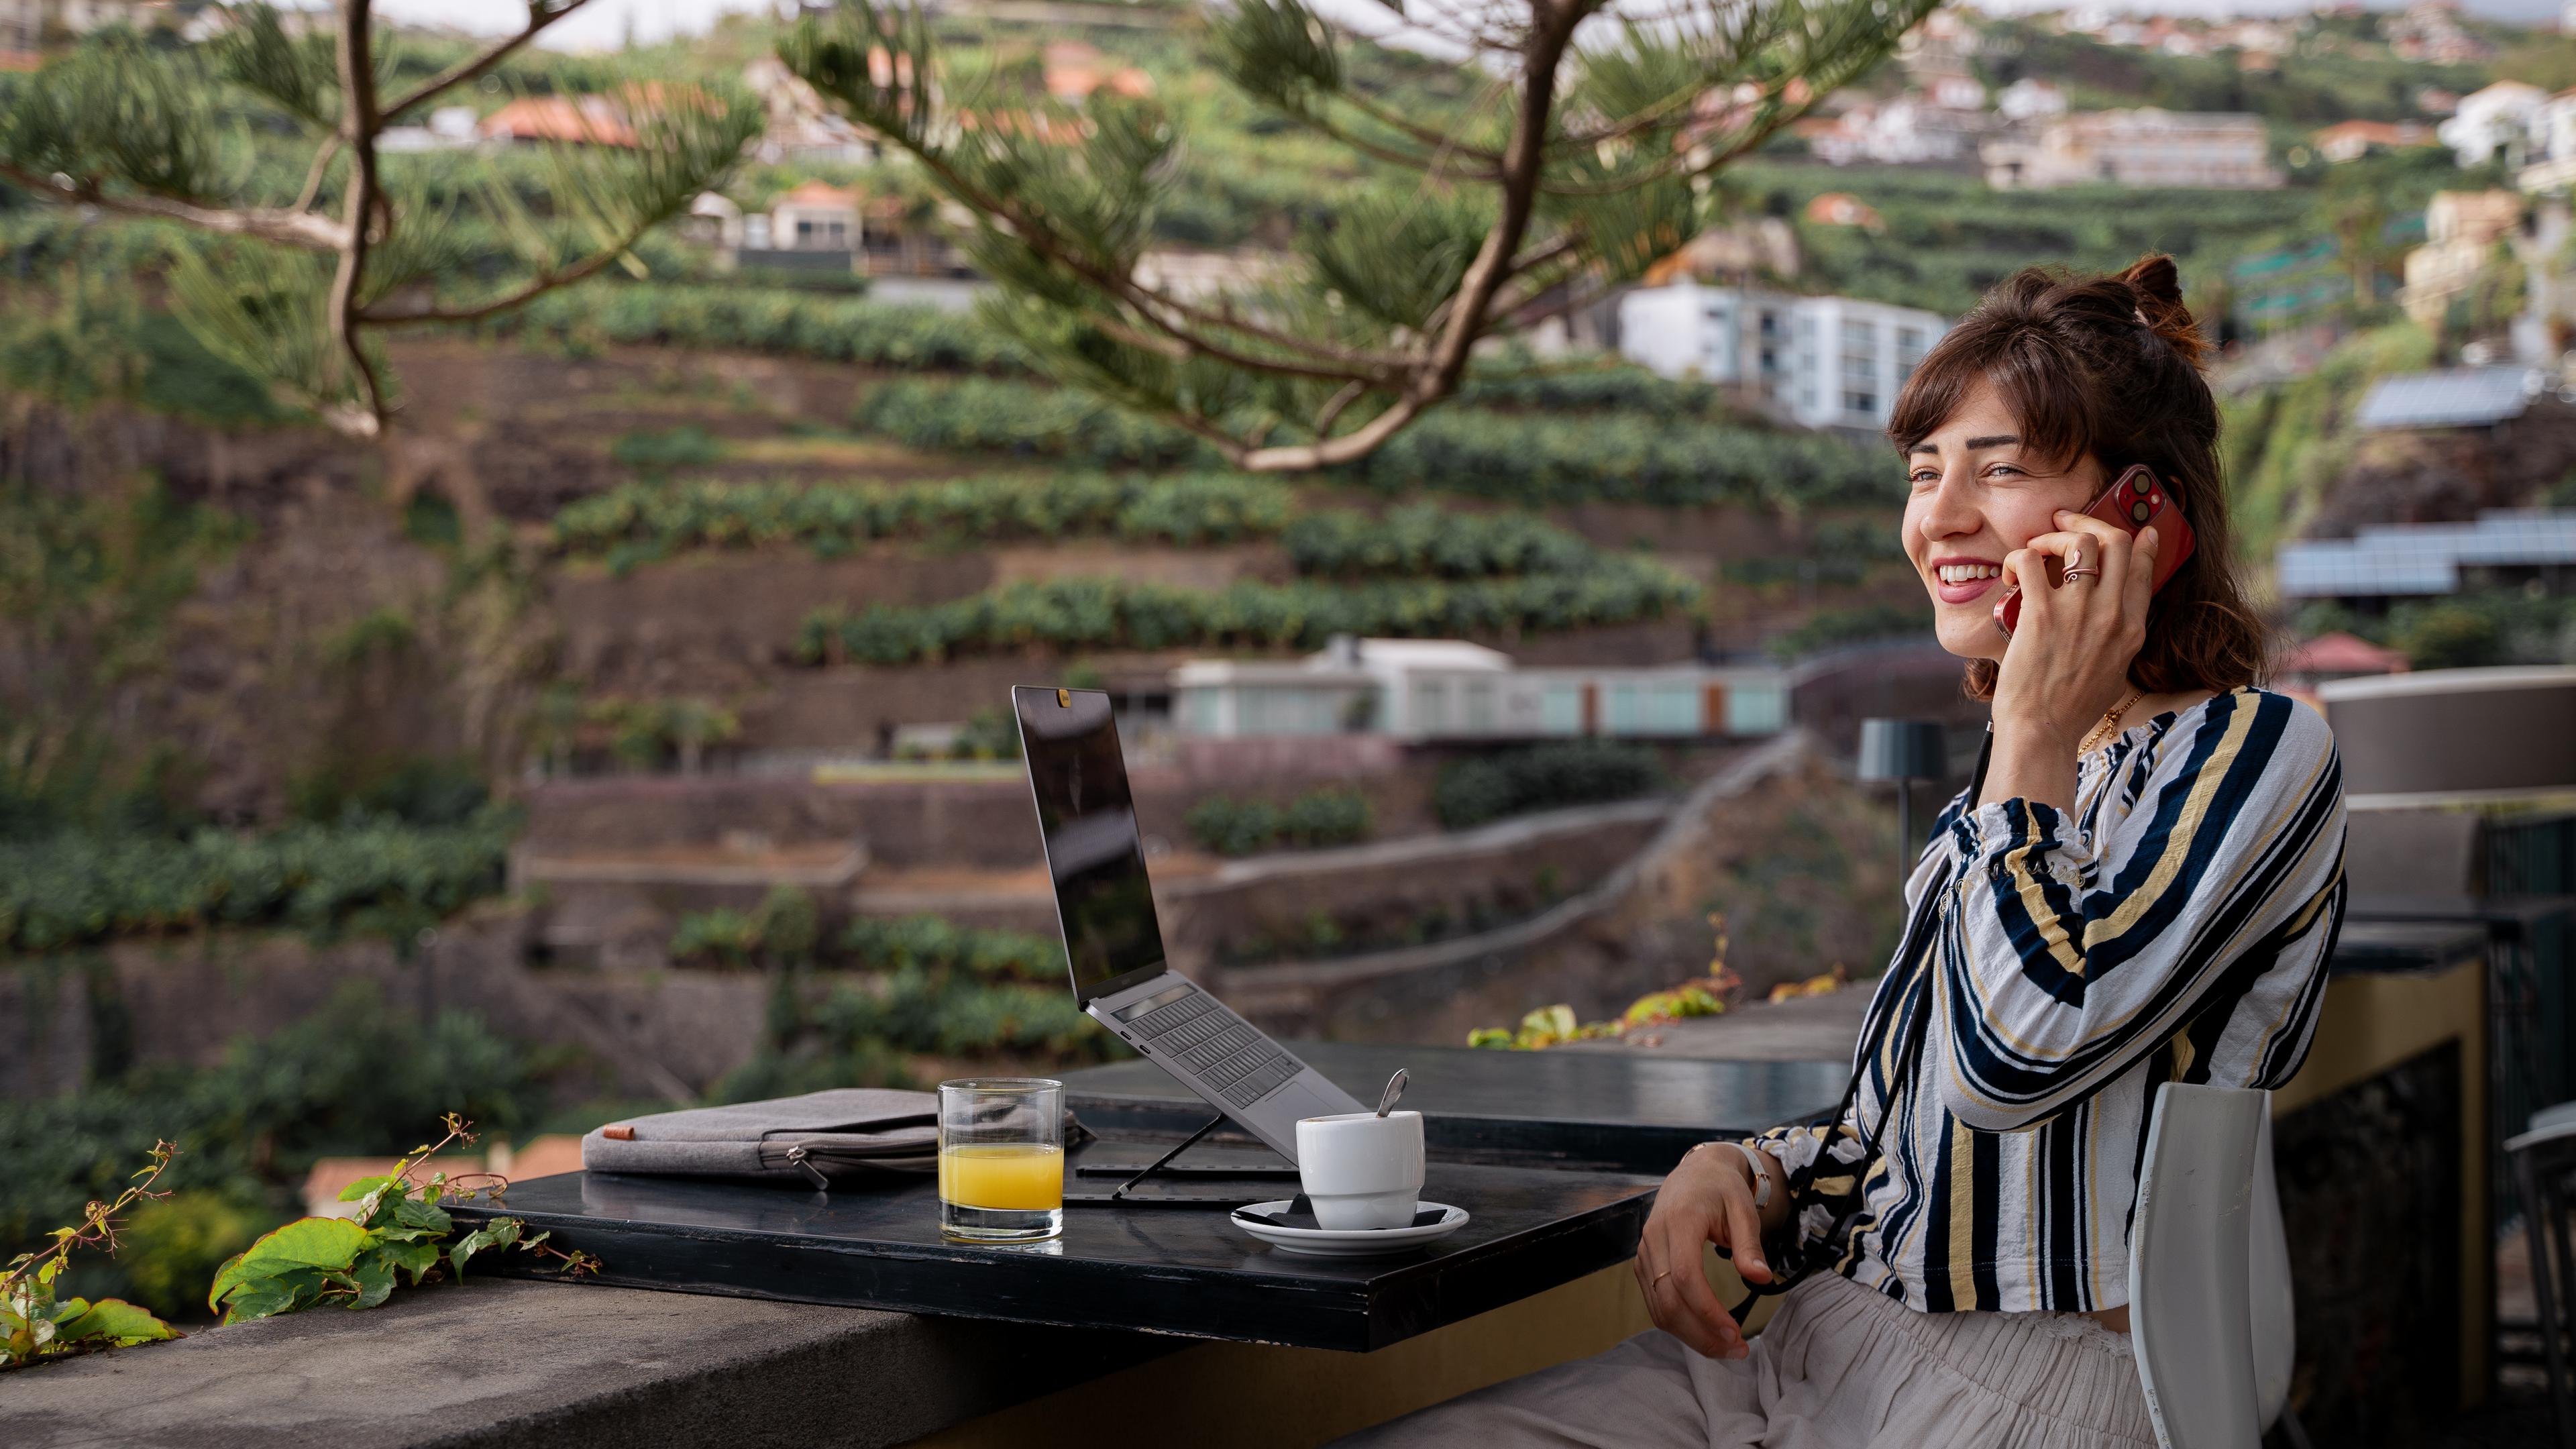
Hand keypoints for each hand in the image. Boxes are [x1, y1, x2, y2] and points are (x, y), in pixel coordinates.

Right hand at [1633, 1143, 1771, 1358]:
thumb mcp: (1743, 1209)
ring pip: (1658, 1308)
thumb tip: (1762, 1279)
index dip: (1707, 1310)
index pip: (1684, 1276)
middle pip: (1668, 1300)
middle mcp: (1654, 1238)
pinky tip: (1705, 1331)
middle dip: (1701, 1334)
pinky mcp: (1643, 1264)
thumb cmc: (1721, 1189)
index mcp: (1679, 1221)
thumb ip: (1750, 1244)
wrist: (1694, 1172)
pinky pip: (1655, 1303)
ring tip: (1725, 1347)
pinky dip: (1678, 1324)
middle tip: (1736, 1351)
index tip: (1735, 1333)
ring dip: (1690, 1335)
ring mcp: (1644, 1252)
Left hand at [1991, 510, 2157, 757]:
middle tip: (2064, 522)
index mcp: (2132, 629)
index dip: (2140, 542)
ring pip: (2078, 541)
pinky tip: (2010, 574)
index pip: (2144, 569)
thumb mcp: (2115, 672)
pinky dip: (2017, 557)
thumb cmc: (2070, 710)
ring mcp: (2078, 611)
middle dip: (2089, 521)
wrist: (2042, 732)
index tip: (2138, 531)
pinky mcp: (2040, 613)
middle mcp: (2112, 614)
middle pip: (2116, 541)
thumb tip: (2117, 621)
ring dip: (2052, 536)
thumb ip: (2120, 640)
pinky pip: (2028, 559)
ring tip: (2035, 550)